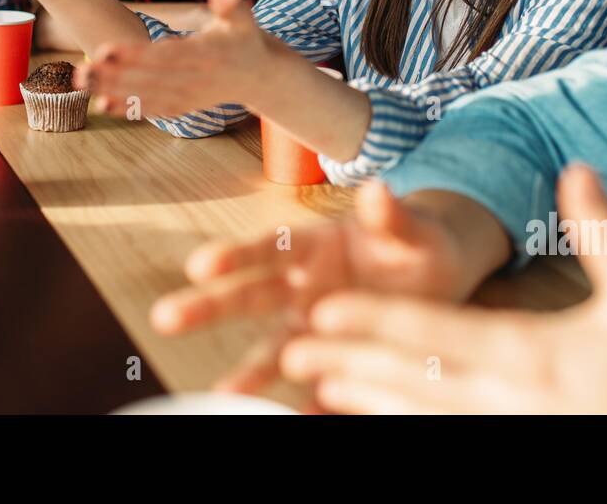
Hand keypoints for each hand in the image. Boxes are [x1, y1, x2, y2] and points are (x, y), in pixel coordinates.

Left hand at [77, 0, 272, 116]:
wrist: (259, 77)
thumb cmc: (244, 39)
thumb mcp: (244, 17)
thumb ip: (232, 3)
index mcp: (206, 55)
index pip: (165, 56)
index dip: (135, 55)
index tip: (106, 50)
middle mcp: (194, 80)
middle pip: (148, 78)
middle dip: (112, 75)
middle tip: (79, 71)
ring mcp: (188, 96)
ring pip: (146, 96)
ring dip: (112, 91)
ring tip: (80, 82)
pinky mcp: (183, 106)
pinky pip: (153, 109)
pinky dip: (128, 109)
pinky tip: (100, 104)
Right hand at [149, 180, 479, 392]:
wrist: (442, 277)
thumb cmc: (419, 243)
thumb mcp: (413, 228)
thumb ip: (391, 216)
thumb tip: (377, 189)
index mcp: (315, 245)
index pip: (268, 248)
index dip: (235, 255)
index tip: (200, 265)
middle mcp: (304, 286)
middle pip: (250, 296)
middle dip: (208, 307)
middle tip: (164, 317)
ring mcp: (315, 327)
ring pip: (272, 348)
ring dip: (248, 370)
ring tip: (221, 394)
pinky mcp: (336, 360)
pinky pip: (313, 384)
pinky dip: (300, 402)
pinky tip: (284, 417)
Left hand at [279, 165, 606, 412]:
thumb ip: (606, 232)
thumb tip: (576, 168)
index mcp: (531, 354)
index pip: (436, 336)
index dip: (377, 322)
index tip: (325, 310)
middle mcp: (506, 399)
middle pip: (410, 377)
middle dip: (348, 360)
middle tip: (292, 349)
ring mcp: (502, 431)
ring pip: (415, 414)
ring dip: (362, 396)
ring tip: (314, 382)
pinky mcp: (505, 450)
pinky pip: (435, 437)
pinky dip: (392, 423)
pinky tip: (360, 413)